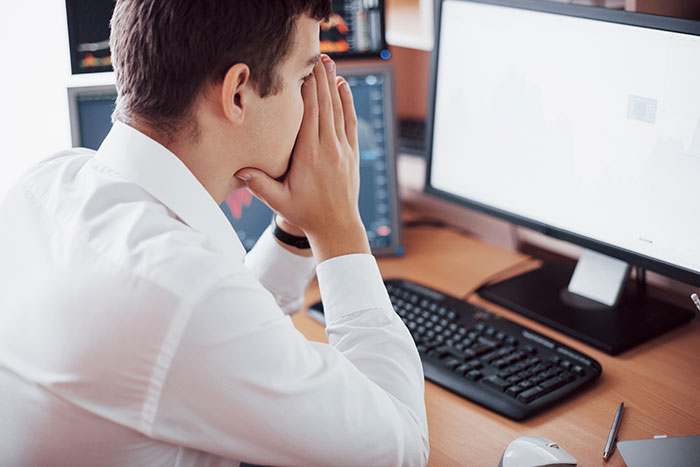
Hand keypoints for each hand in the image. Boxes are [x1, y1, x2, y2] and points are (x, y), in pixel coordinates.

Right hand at [235, 55, 368, 261]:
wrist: (337, 227)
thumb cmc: (306, 214)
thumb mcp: (279, 202)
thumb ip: (260, 185)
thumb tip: (239, 171)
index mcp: (309, 156)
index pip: (309, 115)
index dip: (306, 91)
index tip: (301, 71)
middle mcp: (328, 149)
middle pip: (324, 106)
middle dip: (320, 79)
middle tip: (316, 56)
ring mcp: (343, 150)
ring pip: (338, 110)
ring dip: (333, 85)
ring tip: (329, 63)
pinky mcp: (351, 153)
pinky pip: (350, 121)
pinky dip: (347, 102)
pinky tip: (343, 87)